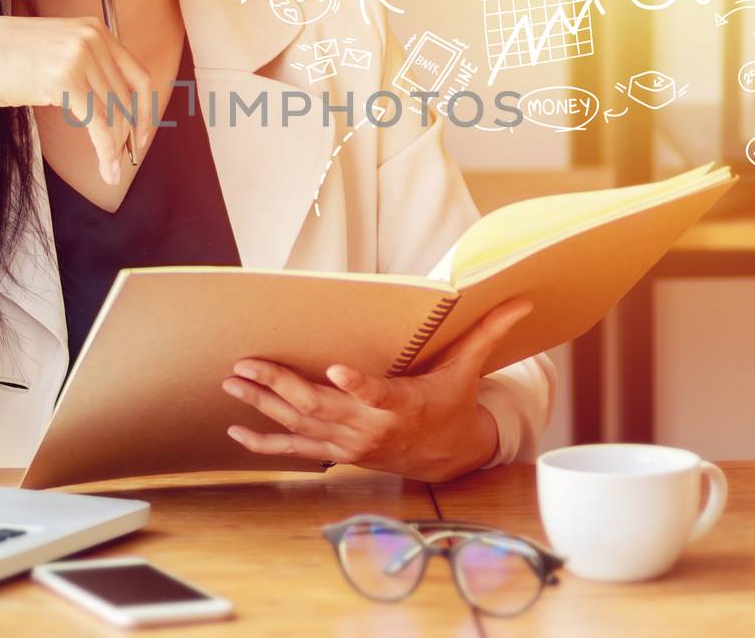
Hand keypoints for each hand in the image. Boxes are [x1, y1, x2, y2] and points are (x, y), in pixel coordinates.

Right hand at [0, 16, 152, 184]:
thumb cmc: (2, 60)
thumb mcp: (53, 51)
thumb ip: (84, 66)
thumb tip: (109, 103)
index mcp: (94, 28)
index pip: (137, 75)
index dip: (145, 109)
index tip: (142, 133)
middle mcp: (92, 38)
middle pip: (127, 98)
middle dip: (129, 134)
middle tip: (124, 159)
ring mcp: (80, 56)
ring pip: (115, 114)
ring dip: (116, 148)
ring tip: (112, 170)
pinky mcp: (66, 79)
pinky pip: (99, 124)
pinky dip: (106, 151)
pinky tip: (107, 168)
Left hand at [220, 297, 533, 482]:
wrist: (446, 454)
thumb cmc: (451, 402)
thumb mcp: (469, 368)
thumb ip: (488, 332)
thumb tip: (522, 300)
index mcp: (401, 403)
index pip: (378, 393)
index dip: (357, 385)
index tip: (334, 371)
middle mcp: (370, 427)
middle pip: (320, 407)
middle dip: (280, 386)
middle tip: (248, 364)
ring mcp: (348, 443)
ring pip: (300, 425)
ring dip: (263, 406)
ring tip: (233, 383)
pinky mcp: (336, 451)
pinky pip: (294, 451)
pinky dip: (264, 444)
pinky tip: (235, 433)